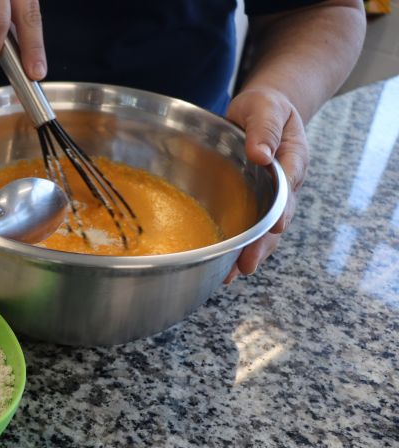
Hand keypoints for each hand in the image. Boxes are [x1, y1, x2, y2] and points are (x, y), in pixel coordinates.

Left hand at [224, 87, 308, 282]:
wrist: (260, 112)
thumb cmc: (265, 107)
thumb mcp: (266, 107)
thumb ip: (264, 128)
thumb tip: (260, 154)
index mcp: (291, 160)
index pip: (288, 188)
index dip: (282, 210)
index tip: (276, 228)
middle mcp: (282, 185)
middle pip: (276, 219)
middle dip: (262, 244)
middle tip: (247, 264)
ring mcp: (266, 197)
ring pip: (262, 231)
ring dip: (248, 253)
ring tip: (231, 275)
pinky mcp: (249, 203)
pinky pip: (246, 227)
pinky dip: (235, 247)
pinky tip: (220, 266)